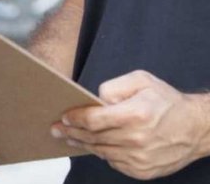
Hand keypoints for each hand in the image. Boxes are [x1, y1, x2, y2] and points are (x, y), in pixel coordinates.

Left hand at [51, 70, 209, 179]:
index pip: (93, 120)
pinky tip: (94, 145)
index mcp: (135, 114)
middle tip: (56, 129)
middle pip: (93, 137)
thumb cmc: (167, 101)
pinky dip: (102, 153)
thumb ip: (114, 86)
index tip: (63, 117)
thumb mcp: (142, 81)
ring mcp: (139, 158)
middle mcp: (136, 139)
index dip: (75, 118)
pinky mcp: (142, 171)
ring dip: (82, 144)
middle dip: (71, 132)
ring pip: (100, 152)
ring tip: (69, 137)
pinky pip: (113, 162)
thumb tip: (95, 100)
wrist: (197, 128)